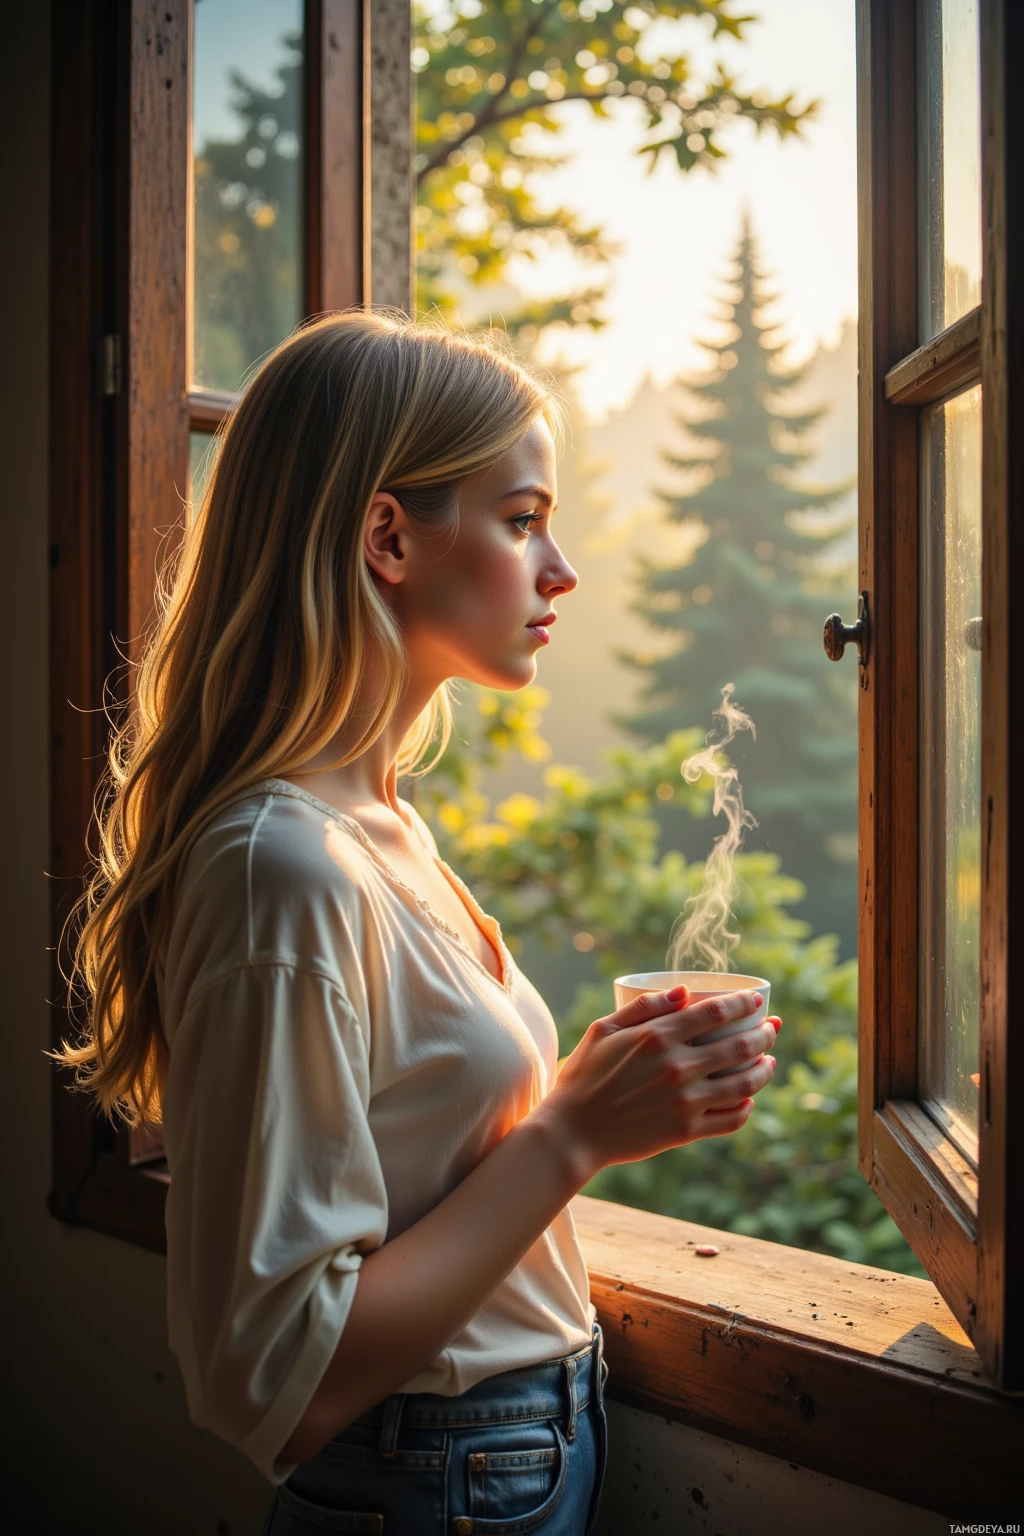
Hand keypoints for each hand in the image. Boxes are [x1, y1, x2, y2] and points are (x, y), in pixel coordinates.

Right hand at [538, 985, 778, 1180]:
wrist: (573, 1131)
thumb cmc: (584, 1075)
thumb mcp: (604, 1029)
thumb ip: (643, 1007)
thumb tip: (685, 991)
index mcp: (658, 1036)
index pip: (716, 1012)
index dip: (742, 1003)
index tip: (756, 1000)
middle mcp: (678, 1066)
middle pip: (739, 1046)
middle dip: (764, 1034)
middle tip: (772, 1028)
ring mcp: (685, 1101)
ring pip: (744, 1084)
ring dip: (764, 1070)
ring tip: (770, 1062)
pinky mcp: (686, 1131)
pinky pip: (730, 1120)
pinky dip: (746, 1109)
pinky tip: (749, 1100)